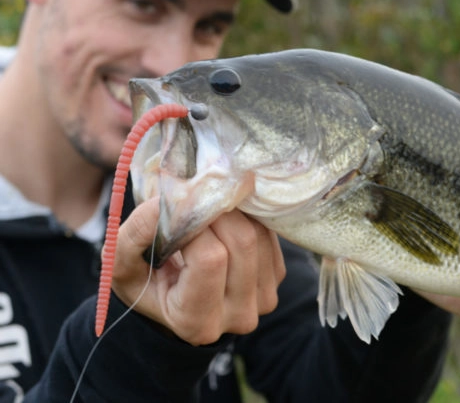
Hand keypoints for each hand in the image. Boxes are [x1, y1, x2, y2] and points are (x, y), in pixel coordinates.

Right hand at [110, 197, 285, 344]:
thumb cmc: (146, 279)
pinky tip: (225, 219)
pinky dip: (248, 217)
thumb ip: (136, 234)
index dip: (194, 223)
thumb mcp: (123, 263)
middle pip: (241, 242)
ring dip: (233, 211)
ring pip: (259, 234)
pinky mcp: (277, 278)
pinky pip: (270, 234)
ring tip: (207, 208)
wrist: (174, 296)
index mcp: (195, 321)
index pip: (209, 258)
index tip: (178, 206)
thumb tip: (168, 200)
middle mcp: (237, 317)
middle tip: (195, 197)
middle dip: (217, 210)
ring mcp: (263, 299)